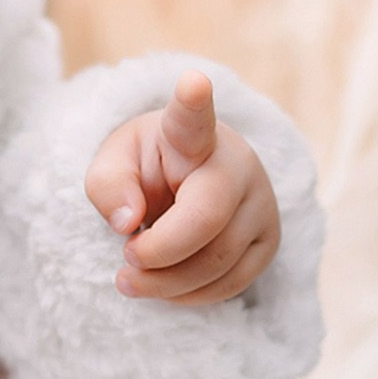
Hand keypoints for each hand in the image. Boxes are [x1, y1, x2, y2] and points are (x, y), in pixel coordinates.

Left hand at [85, 71, 281, 305]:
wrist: (188, 184)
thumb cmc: (148, 169)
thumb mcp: (114, 165)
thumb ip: (108, 186)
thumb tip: (128, 223)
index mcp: (191, 134)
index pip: (193, 117)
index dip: (193, 102)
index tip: (192, 82)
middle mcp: (237, 163)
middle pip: (205, 219)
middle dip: (157, 254)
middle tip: (124, 260)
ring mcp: (262, 203)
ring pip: (218, 262)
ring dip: (166, 284)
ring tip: (133, 277)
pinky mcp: (269, 241)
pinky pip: (231, 284)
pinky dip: (189, 296)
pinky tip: (166, 285)